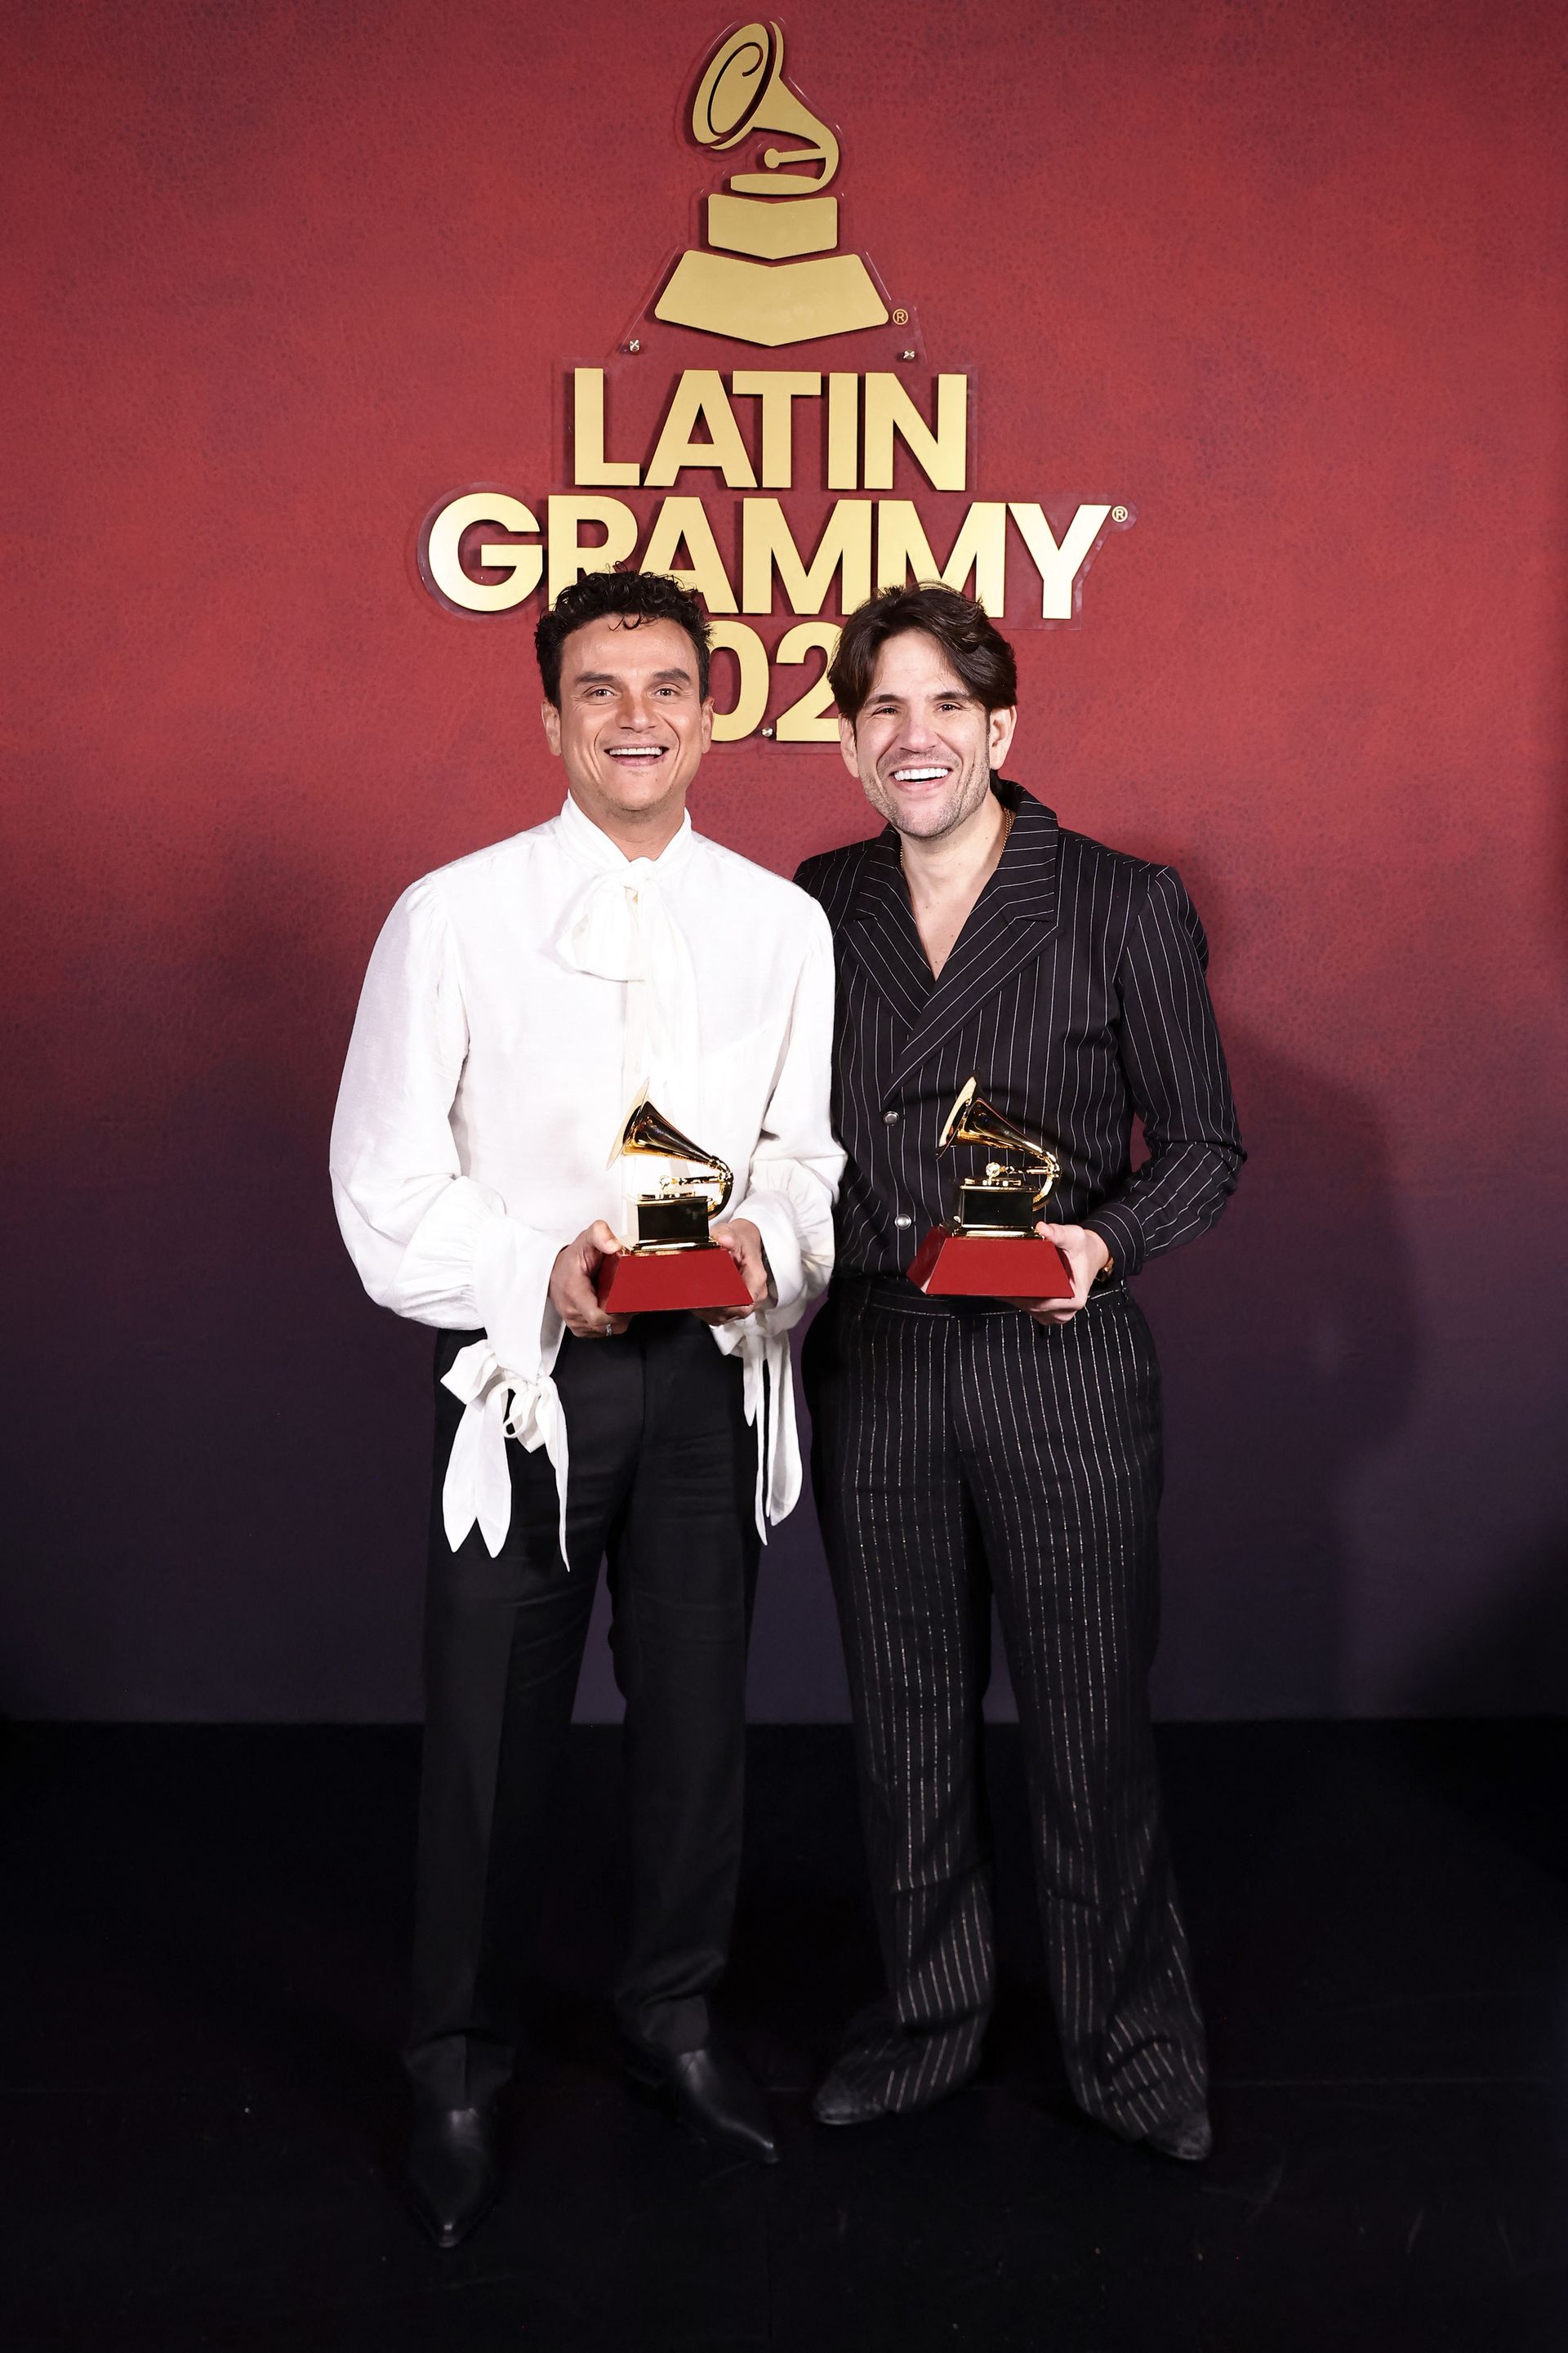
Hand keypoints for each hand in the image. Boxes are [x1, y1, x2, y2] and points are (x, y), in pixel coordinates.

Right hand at [549, 1220, 628, 1338]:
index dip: (617, 1312)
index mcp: (574, 1292)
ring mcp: (576, 1323)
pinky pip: (603, 1332)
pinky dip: (612, 1322)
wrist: (555, 1271)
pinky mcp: (580, 1329)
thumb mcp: (586, 1239)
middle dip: (623, 1312)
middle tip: (630, 1295)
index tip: (627, 1300)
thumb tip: (614, 1246)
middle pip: (608, 1324)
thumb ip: (600, 1234)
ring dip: (619, 1317)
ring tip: (621, 1300)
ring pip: (608, 1330)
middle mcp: (573, 1311)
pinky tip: (612, 1307)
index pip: (596, 1316)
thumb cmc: (572, 1259)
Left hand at [698, 1218, 774, 1324]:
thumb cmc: (740, 1240)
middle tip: (692, 1296)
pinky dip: (707, 1310)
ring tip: (691, 1297)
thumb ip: (726, 1235)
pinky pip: (721, 1315)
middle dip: (710, 1306)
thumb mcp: (732, 1232)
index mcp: (756, 1277)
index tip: (706, 1297)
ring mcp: (745, 1302)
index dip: (725, 1304)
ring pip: (724, 1316)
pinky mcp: (735, 1306)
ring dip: (707, 1309)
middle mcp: (755, 1293)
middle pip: (732, 1312)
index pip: (744, 1302)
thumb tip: (724, 1240)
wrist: (744, 1242)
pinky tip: (696, 1300)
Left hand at [1005, 1222, 1109, 1325]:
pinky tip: (1009, 1285)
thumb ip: (1058, 1233)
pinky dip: (1019, 1297)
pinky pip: (1029, 1308)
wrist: (1090, 1254)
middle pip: (1033, 1307)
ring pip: (1028, 1309)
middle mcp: (1066, 1311)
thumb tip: (1041, 1228)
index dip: (1024, 1293)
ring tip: (1002, 1279)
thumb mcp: (1074, 1237)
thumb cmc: (1083, 1249)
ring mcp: (1056, 1314)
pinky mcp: (1048, 1312)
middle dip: (1016, 1293)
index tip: (1009, 1281)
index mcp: (1075, 1298)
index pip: (1043, 1302)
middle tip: (999, 1276)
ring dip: (1016, 1296)